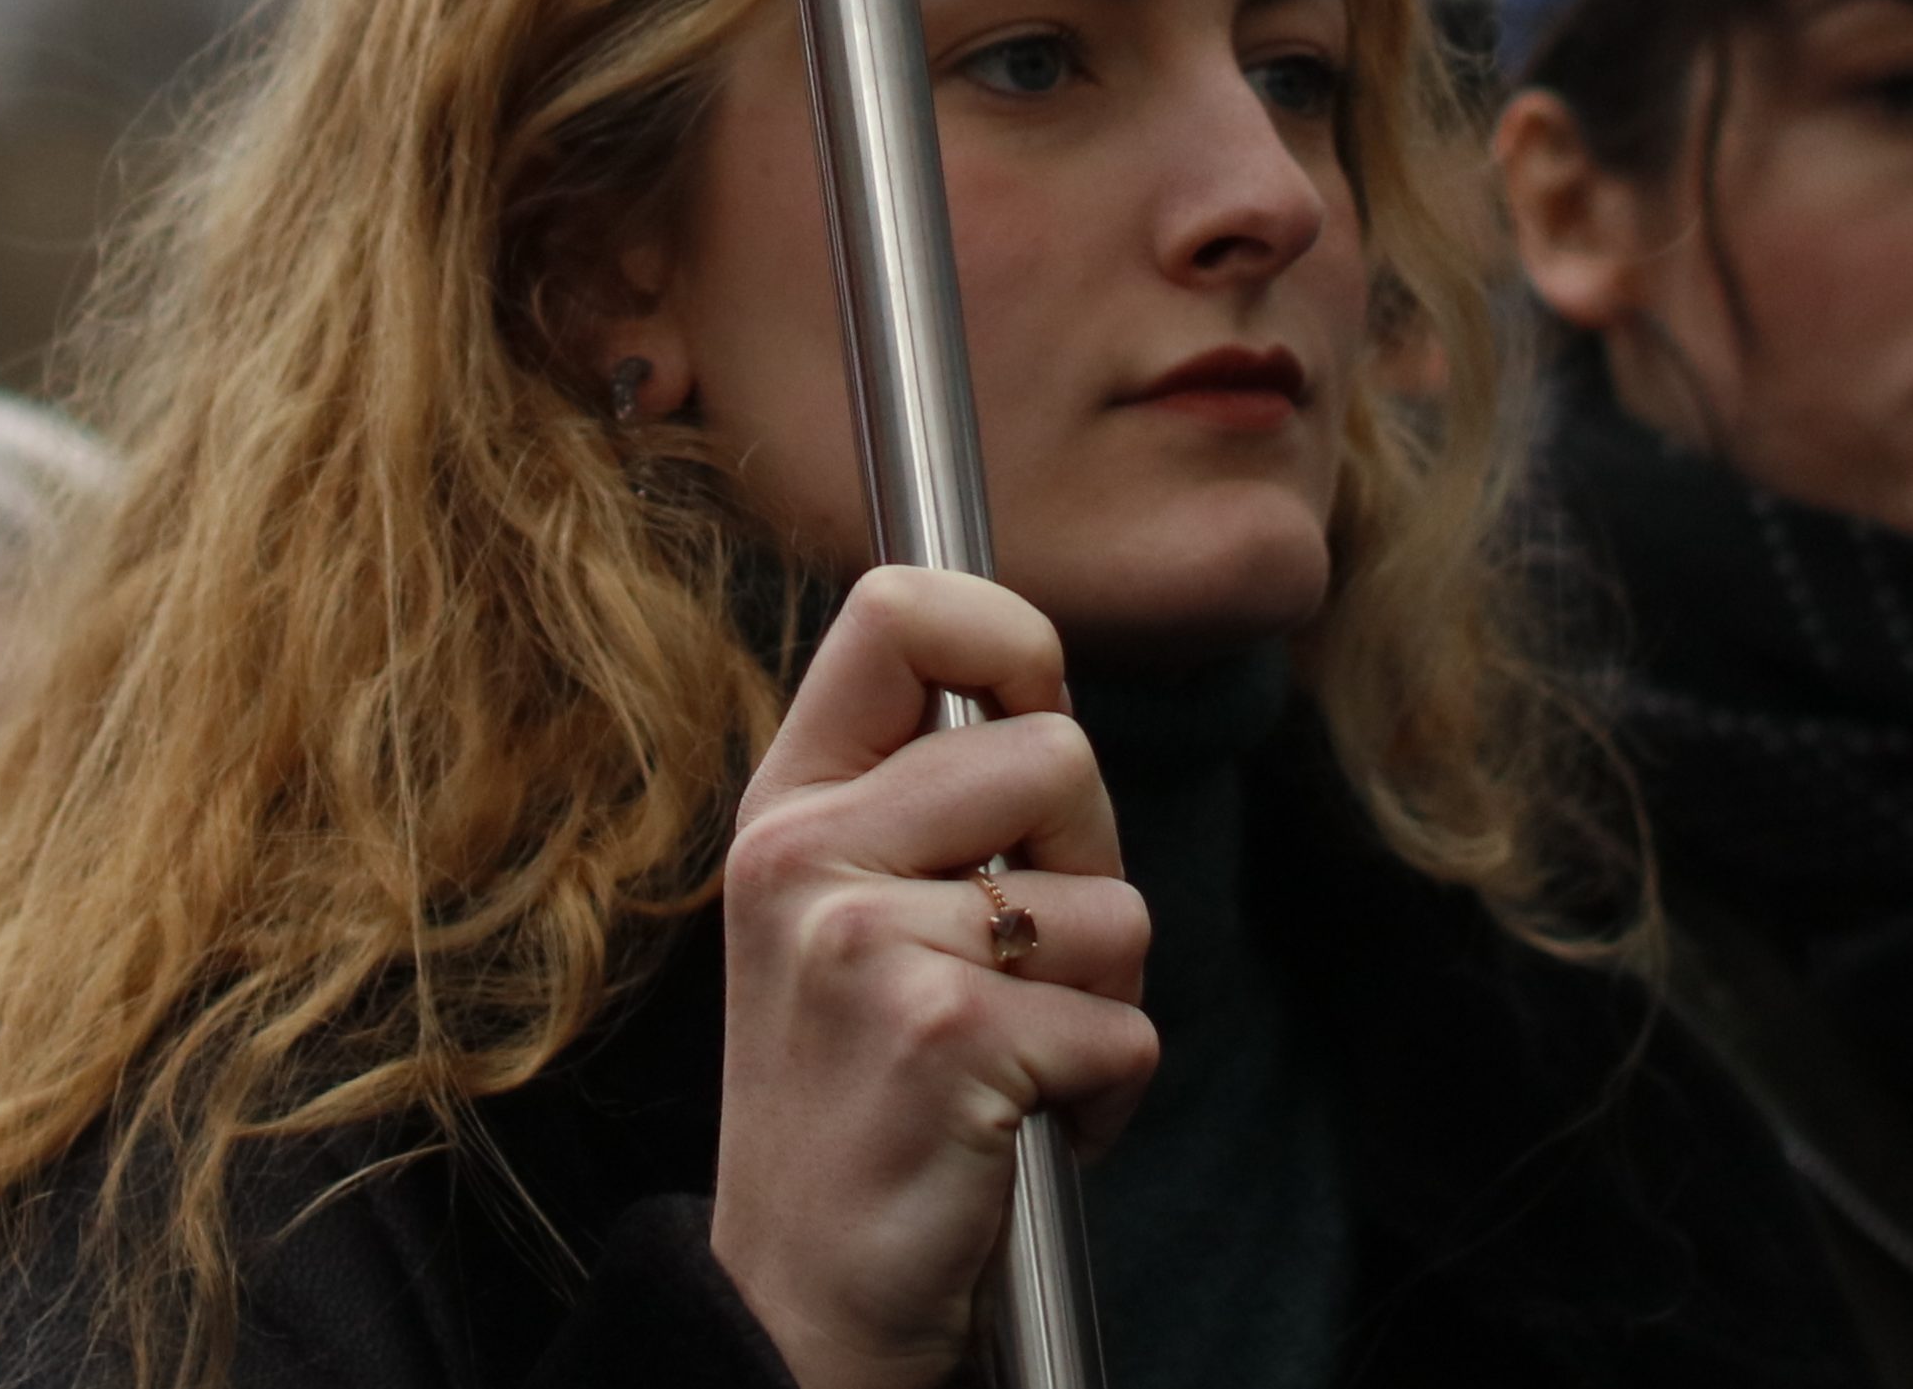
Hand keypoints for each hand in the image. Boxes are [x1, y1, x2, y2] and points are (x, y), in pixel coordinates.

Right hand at [712, 564, 1158, 1388]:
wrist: (804, 1302)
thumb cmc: (858, 1102)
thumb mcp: (835, 916)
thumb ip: (917, 797)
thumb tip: (1044, 685)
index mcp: (785, 807)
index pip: (901, 609)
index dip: (1010, 638)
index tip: (1033, 714)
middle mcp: (805, 858)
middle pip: (1060, 752)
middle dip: (1091, 866)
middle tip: (1022, 965)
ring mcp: (866, 949)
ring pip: (1115, 904)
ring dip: (1104, 1000)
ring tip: (1012, 1060)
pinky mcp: (945, 1042)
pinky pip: (1126, 1027)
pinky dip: (1107, 1097)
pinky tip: (1021, 1128)